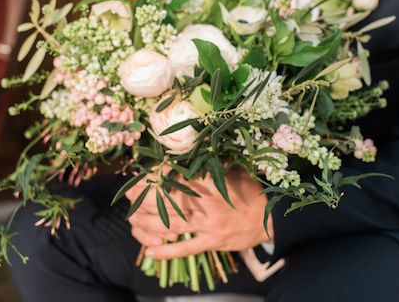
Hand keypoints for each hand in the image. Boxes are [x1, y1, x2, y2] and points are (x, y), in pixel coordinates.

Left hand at [126, 167, 273, 259]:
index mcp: (209, 182)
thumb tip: (193, 147)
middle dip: (143, 198)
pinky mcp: (211, 242)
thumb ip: (212, 161)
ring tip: (132, 220)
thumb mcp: (233, 169)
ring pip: (170, 225)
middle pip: (166, 201)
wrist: (271, 217)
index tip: (141, 175)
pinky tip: (150, 251)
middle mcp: (205, 204)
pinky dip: (167, 251)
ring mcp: (208, 225)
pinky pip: (185, 248)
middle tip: (128, 195)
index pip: (174, 178)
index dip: (155, 177)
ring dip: (148, 223)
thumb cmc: (249, 190)